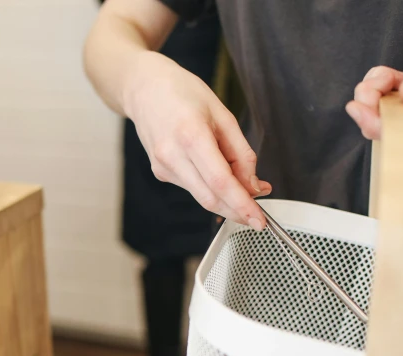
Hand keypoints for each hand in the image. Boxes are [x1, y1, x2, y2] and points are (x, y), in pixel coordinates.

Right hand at [123, 52, 270, 229]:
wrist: (143, 88)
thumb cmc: (182, 93)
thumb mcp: (222, 114)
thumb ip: (241, 153)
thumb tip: (253, 185)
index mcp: (191, 135)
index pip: (221, 182)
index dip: (242, 205)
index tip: (259, 220)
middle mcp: (172, 156)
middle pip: (210, 198)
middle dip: (237, 210)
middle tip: (258, 213)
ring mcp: (163, 167)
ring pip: (202, 197)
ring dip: (226, 199)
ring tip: (243, 183)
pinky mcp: (160, 172)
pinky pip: (192, 188)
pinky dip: (210, 188)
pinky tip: (216, 172)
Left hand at [346, 19, 402, 141]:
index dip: (377, 122)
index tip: (359, 105)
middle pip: (387, 129)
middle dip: (369, 105)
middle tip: (374, 80)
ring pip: (379, 117)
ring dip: (371, 93)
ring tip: (386, 74)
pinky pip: (380, 106)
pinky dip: (375, 88)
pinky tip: (387, 76)